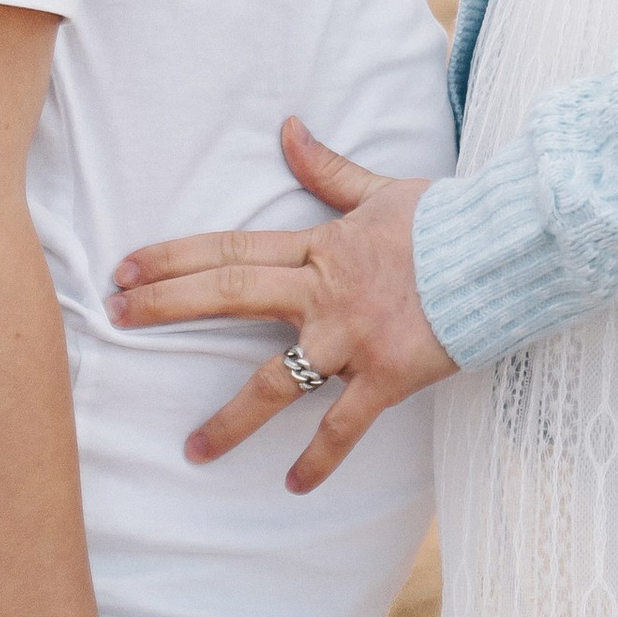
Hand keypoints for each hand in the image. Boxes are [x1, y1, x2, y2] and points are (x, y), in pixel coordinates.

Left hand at [109, 119, 455, 492]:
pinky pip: (343, 427)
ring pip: (276, 382)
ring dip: (230, 419)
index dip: (174, 258)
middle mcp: (324, 293)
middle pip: (231, 297)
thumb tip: (288, 129)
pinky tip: (292, 486)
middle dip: (167, 307)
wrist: (504, 251)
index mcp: (319, 248)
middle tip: (113, 318)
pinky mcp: (386, 377)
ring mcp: (352, 338)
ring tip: (191, 451)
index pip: (231, 250)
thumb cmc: (444, 221)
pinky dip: (319, 460)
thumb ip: (328, 170)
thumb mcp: (380, 190)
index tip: (125, 268)